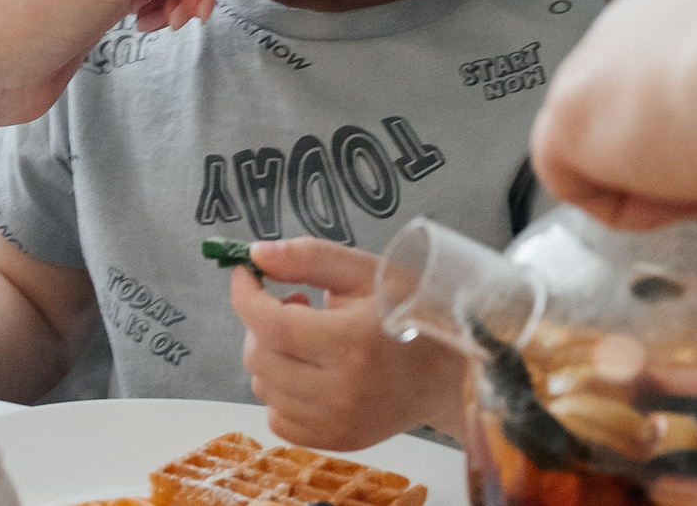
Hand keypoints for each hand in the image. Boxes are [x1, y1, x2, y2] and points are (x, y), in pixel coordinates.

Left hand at [232, 239, 464, 449]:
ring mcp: (338, 423)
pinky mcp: (338, 441)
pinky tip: (308, 371)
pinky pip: (276, 418)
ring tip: (306, 337)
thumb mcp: (367, 272)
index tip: (245, 273)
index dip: (245, 295)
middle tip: (294, 303)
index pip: (270, 324)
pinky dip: (280, 392)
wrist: (450, 375)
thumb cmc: (412, 315)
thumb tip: (256, 255)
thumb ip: (309, 257)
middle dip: (261, 322)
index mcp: (351, 343)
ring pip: (262, 386)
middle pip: (259, 356)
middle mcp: (341, 391)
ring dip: (270, 355)